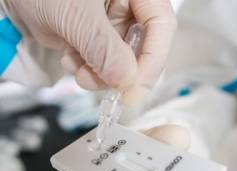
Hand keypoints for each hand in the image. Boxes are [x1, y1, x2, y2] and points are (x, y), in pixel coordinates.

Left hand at [7, 0, 176, 103]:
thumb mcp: (75, 13)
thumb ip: (103, 46)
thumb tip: (126, 80)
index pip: (161, 26)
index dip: (152, 61)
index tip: (134, 91)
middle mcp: (129, 6)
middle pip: (142, 48)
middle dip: (119, 72)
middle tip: (102, 85)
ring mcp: (112, 23)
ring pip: (121, 61)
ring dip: (99, 74)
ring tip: (77, 69)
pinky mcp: (96, 38)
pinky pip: (102, 63)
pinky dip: (87, 70)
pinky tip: (70, 59)